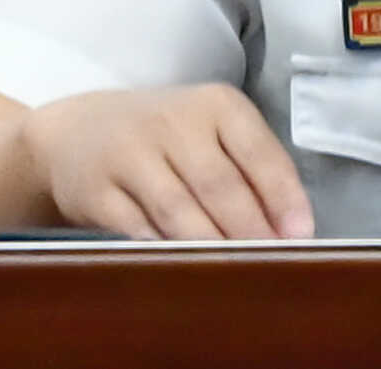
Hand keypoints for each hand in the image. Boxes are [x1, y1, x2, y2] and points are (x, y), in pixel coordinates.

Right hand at [21, 84, 314, 240]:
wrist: (79, 132)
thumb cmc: (166, 139)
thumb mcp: (211, 134)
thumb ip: (250, 171)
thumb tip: (290, 229)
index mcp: (216, 105)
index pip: (258, 151)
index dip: (283, 197)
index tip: (301, 235)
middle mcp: (173, 122)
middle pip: (219, 184)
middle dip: (250, 230)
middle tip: (271, 265)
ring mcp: (130, 153)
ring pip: (178, 209)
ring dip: (209, 246)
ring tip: (234, 275)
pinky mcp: (96, 189)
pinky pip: (134, 227)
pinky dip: (161, 250)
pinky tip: (182, 268)